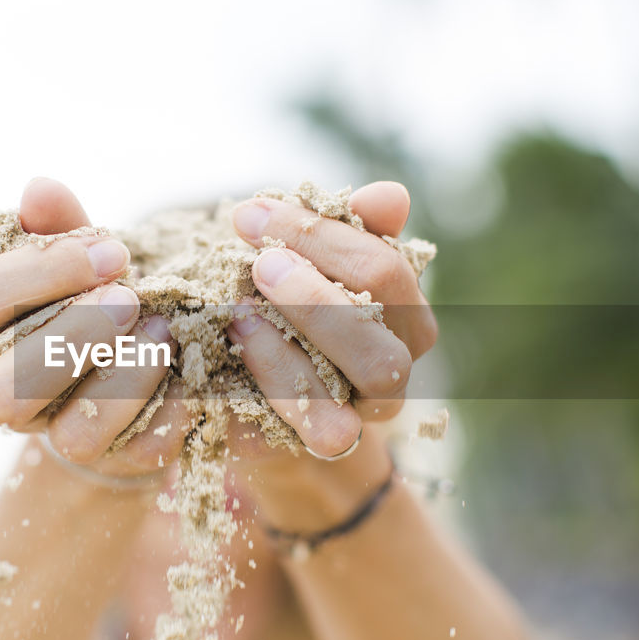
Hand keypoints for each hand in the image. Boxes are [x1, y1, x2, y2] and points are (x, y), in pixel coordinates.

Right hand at [0, 178, 187, 477]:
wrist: (139, 368)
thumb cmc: (95, 298)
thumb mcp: (81, 258)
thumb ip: (62, 227)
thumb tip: (39, 188)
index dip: (41, 272)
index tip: (113, 248)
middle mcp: (8, 392)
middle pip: (3, 389)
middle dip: (72, 337)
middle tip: (130, 295)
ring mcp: (59, 435)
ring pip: (69, 437)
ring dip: (121, 380)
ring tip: (163, 330)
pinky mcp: (119, 460)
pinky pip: (139, 450)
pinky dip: (170, 409)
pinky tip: (191, 367)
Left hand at [225, 181, 437, 461]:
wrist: (253, 410)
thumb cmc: (279, 319)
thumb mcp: (302, 268)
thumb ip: (344, 232)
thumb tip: (391, 196)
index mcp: (402, 315)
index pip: (385, 268)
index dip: (321, 236)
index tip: (253, 215)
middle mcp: (396, 367)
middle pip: (387, 321)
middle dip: (320, 288)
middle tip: (260, 261)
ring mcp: (369, 411)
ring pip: (371, 372)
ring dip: (305, 331)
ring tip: (242, 303)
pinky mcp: (329, 443)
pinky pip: (321, 419)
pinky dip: (275, 375)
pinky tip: (235, 340)